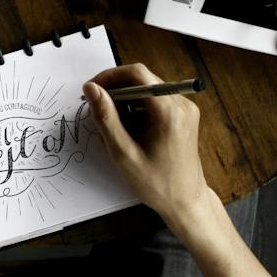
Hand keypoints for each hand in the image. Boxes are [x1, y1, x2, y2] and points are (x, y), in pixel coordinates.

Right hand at [83, 63, 217, 235]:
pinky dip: (137, 110)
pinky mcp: (183, 115)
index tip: (92, 89)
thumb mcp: (124, 153)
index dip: (110, 76)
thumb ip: (106, 118)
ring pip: (147, 90)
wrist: (186, 202)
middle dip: (116, 91)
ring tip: (114, 128)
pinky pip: (155, 100)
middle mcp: (182, 104)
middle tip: (97, 110)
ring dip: (125, 102)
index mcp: (170, 112)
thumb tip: (91, 89)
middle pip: (142, 80)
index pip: (137, 74)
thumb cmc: (157, 184)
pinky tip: (129, 131)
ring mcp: (185, 109)